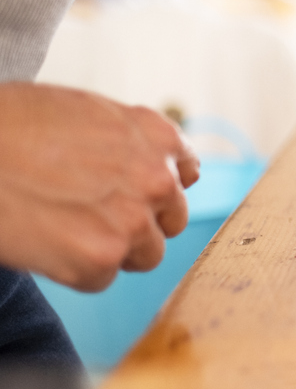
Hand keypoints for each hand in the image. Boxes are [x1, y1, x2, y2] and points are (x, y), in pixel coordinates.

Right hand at [0, 84, 199, 291]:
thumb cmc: (10, 125)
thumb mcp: (84, 110)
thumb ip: (132, 137)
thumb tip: (170, 165)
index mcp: (157, 135)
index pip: (185, 172)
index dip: (155, 188)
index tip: (133, 194)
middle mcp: (157, 177)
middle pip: (171, 218)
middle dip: (137, 221)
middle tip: (88, 214)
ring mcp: (133, 220)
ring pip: (145, 254)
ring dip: (111, 249)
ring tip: (64, 228)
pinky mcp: (102, 258)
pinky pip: (102, 278)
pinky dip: (75, 269)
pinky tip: (43, 242)